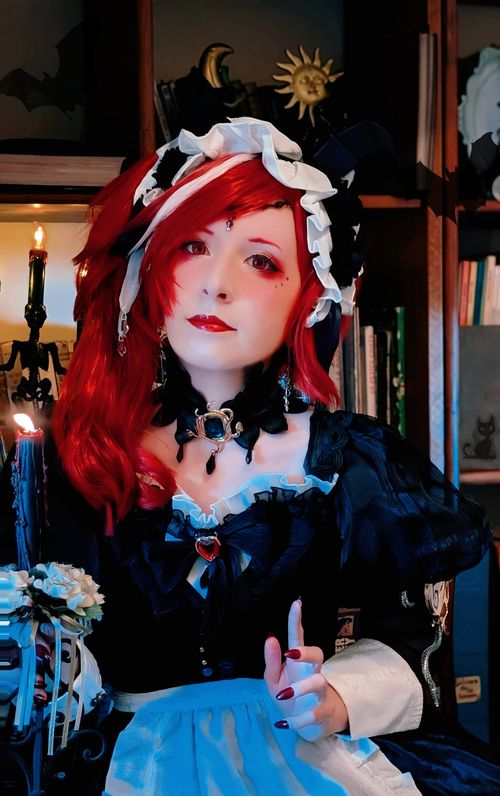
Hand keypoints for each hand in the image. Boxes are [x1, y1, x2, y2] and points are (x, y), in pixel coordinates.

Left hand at [264, 599, 347, 740]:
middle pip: (318, 654)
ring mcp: (319, 692)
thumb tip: (271, 638)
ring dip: (302, 688)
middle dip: (307, 652)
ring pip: (319, 683)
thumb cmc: (288, 694)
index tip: (296, 603)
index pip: (298, 637)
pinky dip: (299, 719)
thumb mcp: (273, 678)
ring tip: (283, 695)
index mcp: (298, 661)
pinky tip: (285, 723)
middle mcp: (311, 672)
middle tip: (290, 653)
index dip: (297, 620)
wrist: (306, 724)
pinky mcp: (323, 712)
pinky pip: (315, 713)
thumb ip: (271, 660)